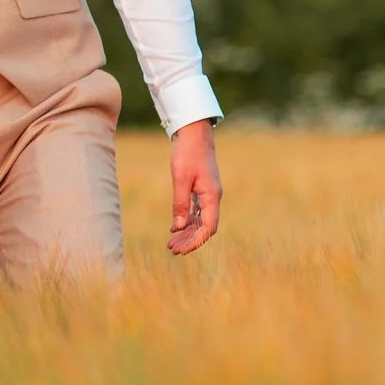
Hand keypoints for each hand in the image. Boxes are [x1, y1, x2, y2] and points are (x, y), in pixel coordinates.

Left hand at [167, 118, 221, 254]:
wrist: (194, 134)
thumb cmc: (187, 153)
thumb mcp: (181, 178)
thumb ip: (180, 202)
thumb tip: (178, 226)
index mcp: (212, 196)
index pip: (208, 227)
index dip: (196, 240)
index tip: (182, 250)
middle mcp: (213, 198)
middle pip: (204, 226)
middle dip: (189, 240)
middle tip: (172, 250)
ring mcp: (208, 194)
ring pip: (199, 220)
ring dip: (186, 232)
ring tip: (171, 243)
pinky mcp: (201, 189)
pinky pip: (196, 210)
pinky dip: (186, 220)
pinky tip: (174, 227)